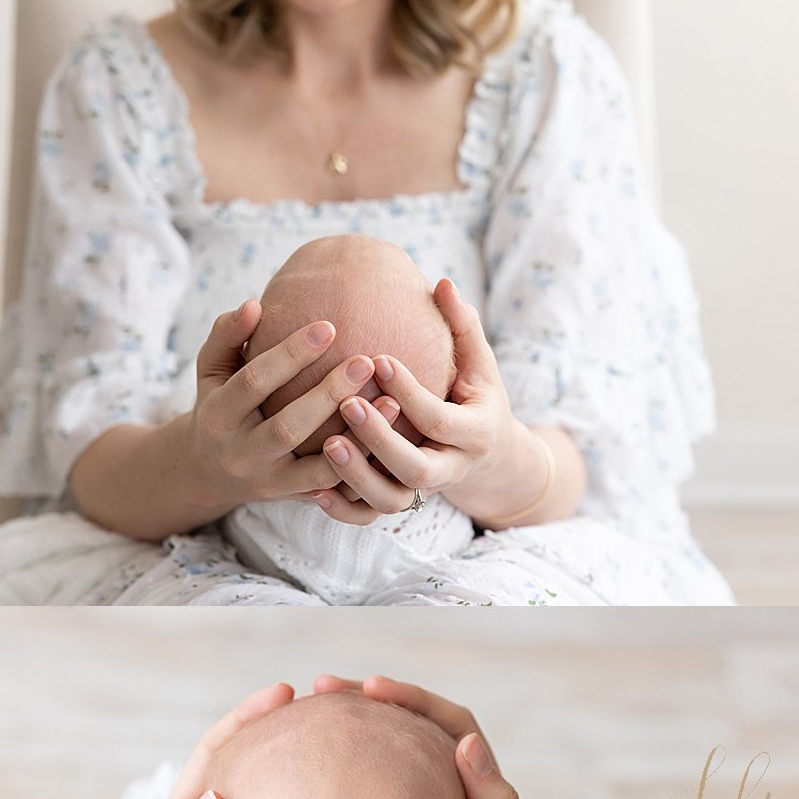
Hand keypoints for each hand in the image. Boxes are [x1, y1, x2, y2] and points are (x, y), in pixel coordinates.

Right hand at [182, 301, 392, 515]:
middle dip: (329, 395)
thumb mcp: (210, 371)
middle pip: (288, 427)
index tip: (328, 326)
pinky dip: (364, 470)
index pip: (254, 381)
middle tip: (367, 362)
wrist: (208, 472)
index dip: (290, 355)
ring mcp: (270, 482)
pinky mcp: (295, 499)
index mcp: (218, 415)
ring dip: (358, 440)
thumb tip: (253, 304)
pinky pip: (336, 492)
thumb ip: (227, 337)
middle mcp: (242, 453)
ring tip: (394, 404)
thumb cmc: (220, 405)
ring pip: (317, 469)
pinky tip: (394, 441)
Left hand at [311, 280, 545, 525]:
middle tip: (346, 404)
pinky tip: (312, 488)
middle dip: (380, 440)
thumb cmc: (475, 395)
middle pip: (417, 470)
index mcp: (476, 434)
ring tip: (326, 444)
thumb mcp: (480, 363)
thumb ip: (463, 326)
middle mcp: (453, 470)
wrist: (487, 454)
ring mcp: (426, 493)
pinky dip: (342, 508)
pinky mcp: (401, 503)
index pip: (441, 419)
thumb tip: (443, 282)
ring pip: (391, 500)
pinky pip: (370, 516)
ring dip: (357, 476)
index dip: (410, 392)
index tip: (378, 359)